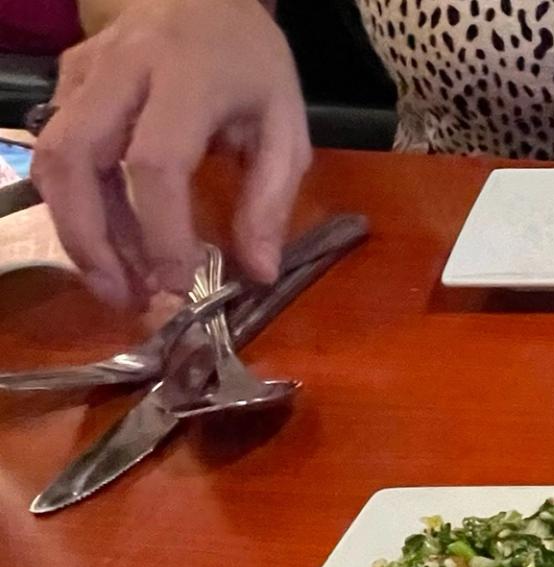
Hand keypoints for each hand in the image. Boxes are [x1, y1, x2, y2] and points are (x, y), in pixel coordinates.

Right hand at [34, 0, 310, 307]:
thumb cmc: (251, 65)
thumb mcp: (286, 127)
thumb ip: (272, 199)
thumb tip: (258, 272)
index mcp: (187, 79)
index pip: (154, 163)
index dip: (159, 231)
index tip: (177, 284)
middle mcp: (122, 71)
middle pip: (76, 159)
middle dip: (91, 240)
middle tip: (125, 298)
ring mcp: (84, 72)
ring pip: (52, 158)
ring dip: (77, 230)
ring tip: (117, 282)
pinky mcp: (66, 80)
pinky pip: (55, 149)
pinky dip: (76, 203)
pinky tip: (111, 239)